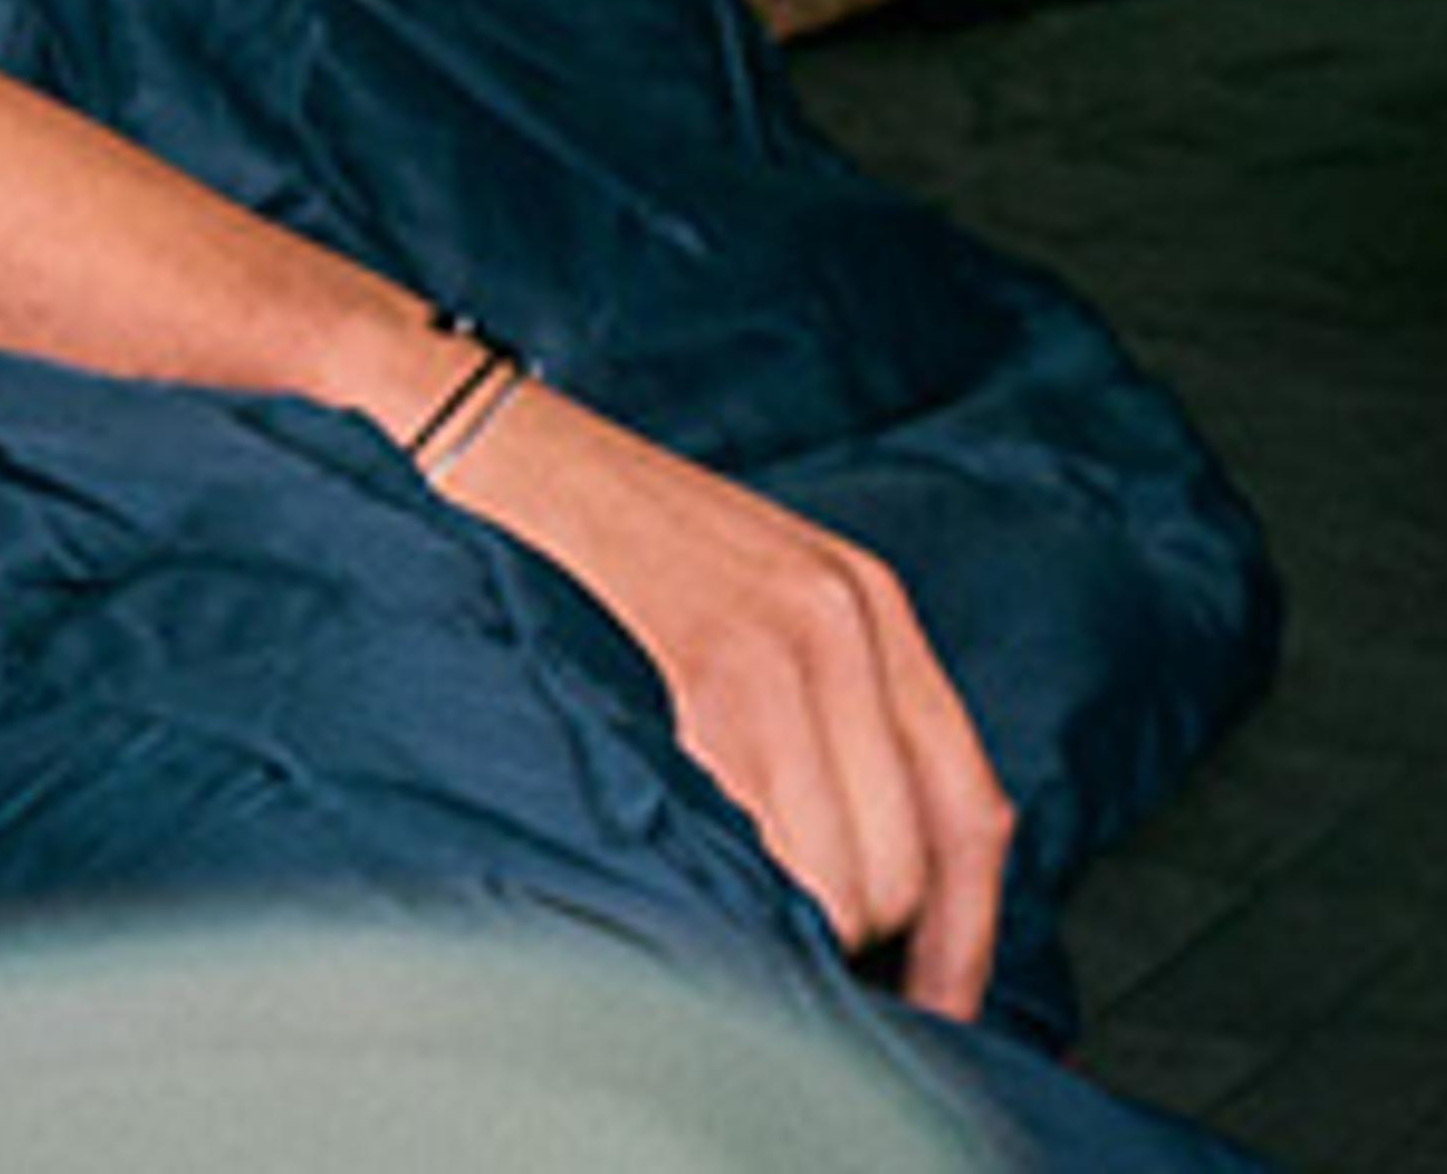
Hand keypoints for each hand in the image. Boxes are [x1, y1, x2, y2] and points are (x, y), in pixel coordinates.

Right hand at [434, 378, 1013, 1017]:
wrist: (478, 434)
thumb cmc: (591, 526)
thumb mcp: (746, 588)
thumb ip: (817, 700)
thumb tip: (859, 878)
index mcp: (865, 600)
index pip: (968, 810)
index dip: (962, 940)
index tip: (933, 1011)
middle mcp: (843, 620)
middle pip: (905, 863)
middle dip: (860, 945)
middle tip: (791, 969)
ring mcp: (778, 640)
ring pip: (840, 873)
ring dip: (789, 930)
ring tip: (722, 923)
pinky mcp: (704, 664)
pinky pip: (761, 841)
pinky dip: (736, 894)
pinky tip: (685, 883)